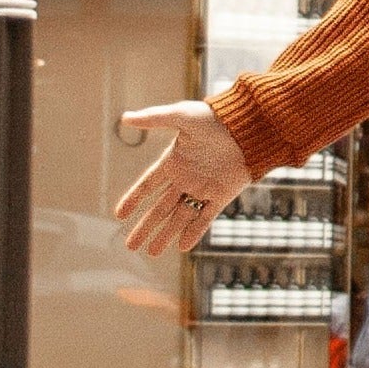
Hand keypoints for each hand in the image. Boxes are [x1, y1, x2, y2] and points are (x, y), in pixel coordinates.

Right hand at [117, 100, 251, 257]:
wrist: (249, 126)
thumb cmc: (214, 117)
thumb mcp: (181, 115)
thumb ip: (153, 119)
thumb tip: (124, 118)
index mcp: (173, 161)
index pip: (148, 184)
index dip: (133, 199)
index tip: (119, 215)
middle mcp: (186, 178)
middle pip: (161, 208)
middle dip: (146, 226)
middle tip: (130, 246)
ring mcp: (203, 189)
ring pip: (180, 217)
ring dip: (166, 234)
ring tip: (152, 253)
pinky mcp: (222, 196)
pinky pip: (205, 218)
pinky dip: (194, 232)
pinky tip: (182, 247)